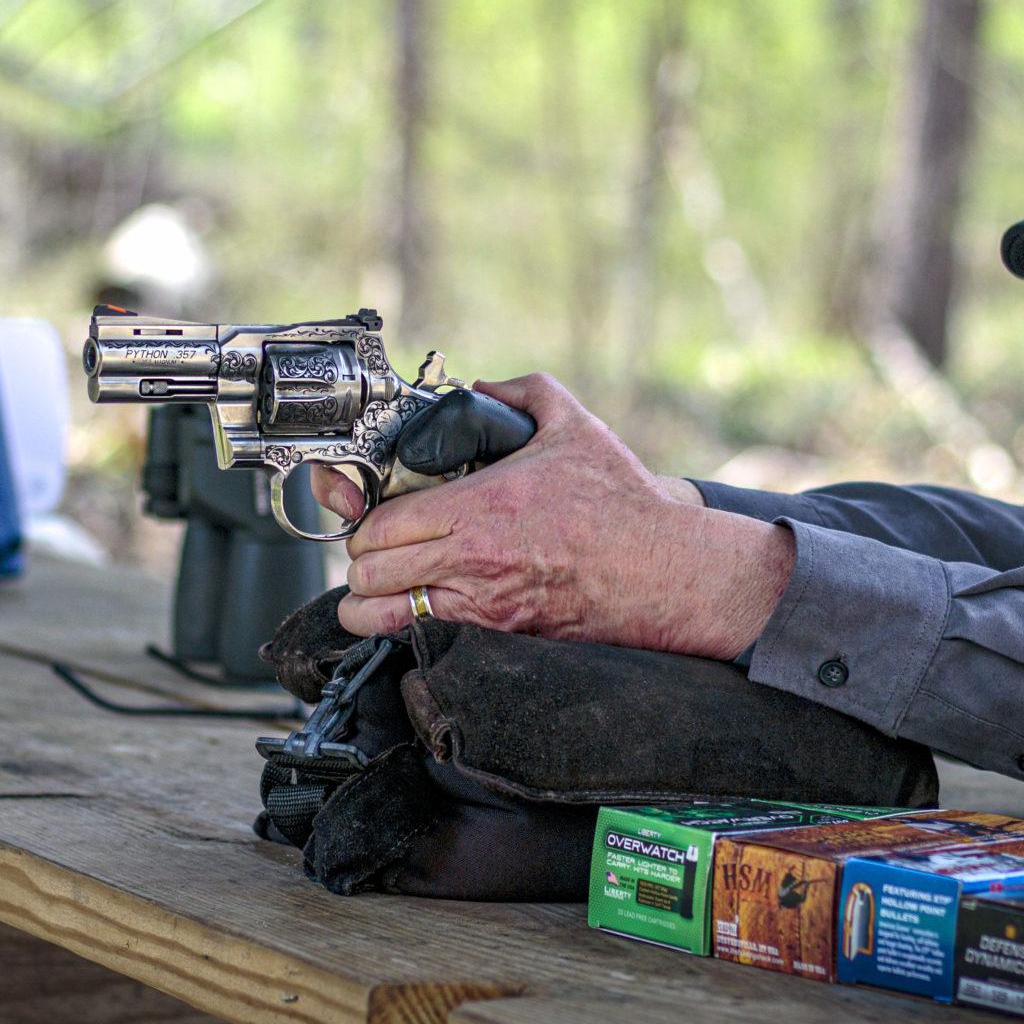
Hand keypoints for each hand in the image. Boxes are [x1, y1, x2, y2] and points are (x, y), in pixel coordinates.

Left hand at [311, 373, 794, 658]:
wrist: (663, 570)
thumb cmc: (621, 503)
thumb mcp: (574, 425)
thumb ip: (523, 392)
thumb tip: (483, 385)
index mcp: (481, 504)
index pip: (382, 524)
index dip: (363, 524)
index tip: (368, 520)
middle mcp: (473, 556)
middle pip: (371, 571)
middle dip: (360, 564)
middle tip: (370, 556)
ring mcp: (484, 602)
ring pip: (386, 614)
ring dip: (369, 605)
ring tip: (374, 595)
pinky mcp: (501, 632)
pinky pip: (426, 638)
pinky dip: (407, 628)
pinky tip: (411, 616)